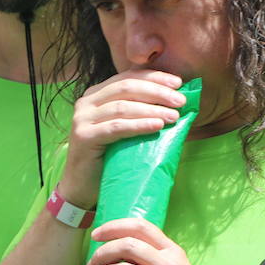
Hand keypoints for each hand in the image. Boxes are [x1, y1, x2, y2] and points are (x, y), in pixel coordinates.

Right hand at [58, 69, 186, 206]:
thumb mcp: (126, 130)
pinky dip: (139, 125)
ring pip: (123, 106)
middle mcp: (87, 102)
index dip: (154, 77)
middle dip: (157, 92)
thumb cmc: (109, 158)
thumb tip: (175, 103)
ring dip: (152, 109)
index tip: (178, 82)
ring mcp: (83, 118)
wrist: (83, 187)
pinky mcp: (84, 136)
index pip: (128, 77)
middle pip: (127, 87)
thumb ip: (140, 112)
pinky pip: (117, 127)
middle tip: (180, 100)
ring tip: (174, 116)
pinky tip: (157, 126)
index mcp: (97, 94)